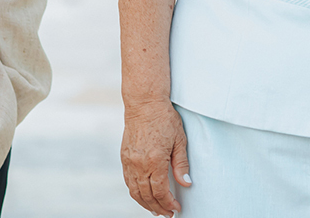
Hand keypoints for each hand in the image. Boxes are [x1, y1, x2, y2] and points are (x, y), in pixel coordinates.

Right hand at [120, 98, 191, 216]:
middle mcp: (139, 163)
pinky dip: (135, 192)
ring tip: (155, 209)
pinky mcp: (124, 157)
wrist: (144, 103)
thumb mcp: (179, 140)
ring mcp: (129, 161)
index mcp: (155, 161)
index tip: (176, 208)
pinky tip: (143, 195)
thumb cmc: (164, 118)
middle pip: (147, 196)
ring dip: (145, 203)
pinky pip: (128, 181)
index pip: (161, 192)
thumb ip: (181, 164)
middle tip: (167, 213)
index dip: (169, 203)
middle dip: (158, 208)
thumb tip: (185, 183)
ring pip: (135, 191)